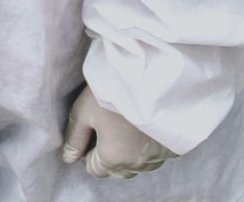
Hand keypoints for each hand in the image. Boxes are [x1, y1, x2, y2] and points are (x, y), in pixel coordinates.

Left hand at [61, 86, 175, 179]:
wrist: (155, 75)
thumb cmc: (116, 91)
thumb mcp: (84, 111)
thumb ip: (74, 138)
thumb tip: (69, 158)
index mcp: (113, 159)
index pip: (93, 168)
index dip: (90, 149)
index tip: (95, 127)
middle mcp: (137, 164)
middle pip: (116, 169)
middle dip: (110, 153)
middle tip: (111, 124)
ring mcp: (158, 157)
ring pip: (137, 164)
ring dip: (131, 151)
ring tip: (129, 123)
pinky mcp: (173, 147)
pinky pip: (155, 155)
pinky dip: (148, 145)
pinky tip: (145, 124)